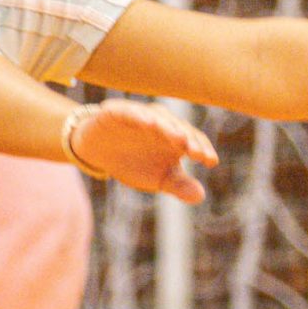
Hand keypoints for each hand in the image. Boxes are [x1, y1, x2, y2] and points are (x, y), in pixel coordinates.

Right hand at [69, 100, 217, 201]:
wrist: (97, 151)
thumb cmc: (134, 162)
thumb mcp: (157, 178)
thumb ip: (178, 185)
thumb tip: (200, 196)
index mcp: (174, 137)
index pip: (193, 139)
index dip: (202, 149)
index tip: (210, 162)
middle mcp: (161, 123)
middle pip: (178, 127)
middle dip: (188, 139)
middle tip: (196, 152)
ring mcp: (140, 116)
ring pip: (158, 117)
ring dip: (168, 126)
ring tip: (178, 137)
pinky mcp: (117, 112)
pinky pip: (129, 112)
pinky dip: (139, 116)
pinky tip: (148, 122)